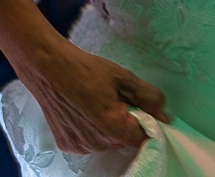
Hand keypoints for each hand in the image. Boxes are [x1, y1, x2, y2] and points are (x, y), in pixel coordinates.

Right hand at [20, 44, 169, 153]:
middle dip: (128, 121)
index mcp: (113, 128)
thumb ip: (149, 98)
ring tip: (99, 101)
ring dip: (110, 126)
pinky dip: (93, 129)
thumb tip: (165, 116)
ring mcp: (80, 146)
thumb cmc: (87, 69)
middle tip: (118, 97)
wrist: (49, 68)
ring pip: (108, 141)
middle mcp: (96, 144)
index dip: (149, 124)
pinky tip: (85, 109)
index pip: (144, 139)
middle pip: (125, 140)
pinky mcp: (67, 144)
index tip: (145, 110)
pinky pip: (90, 141)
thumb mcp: (125, 78)